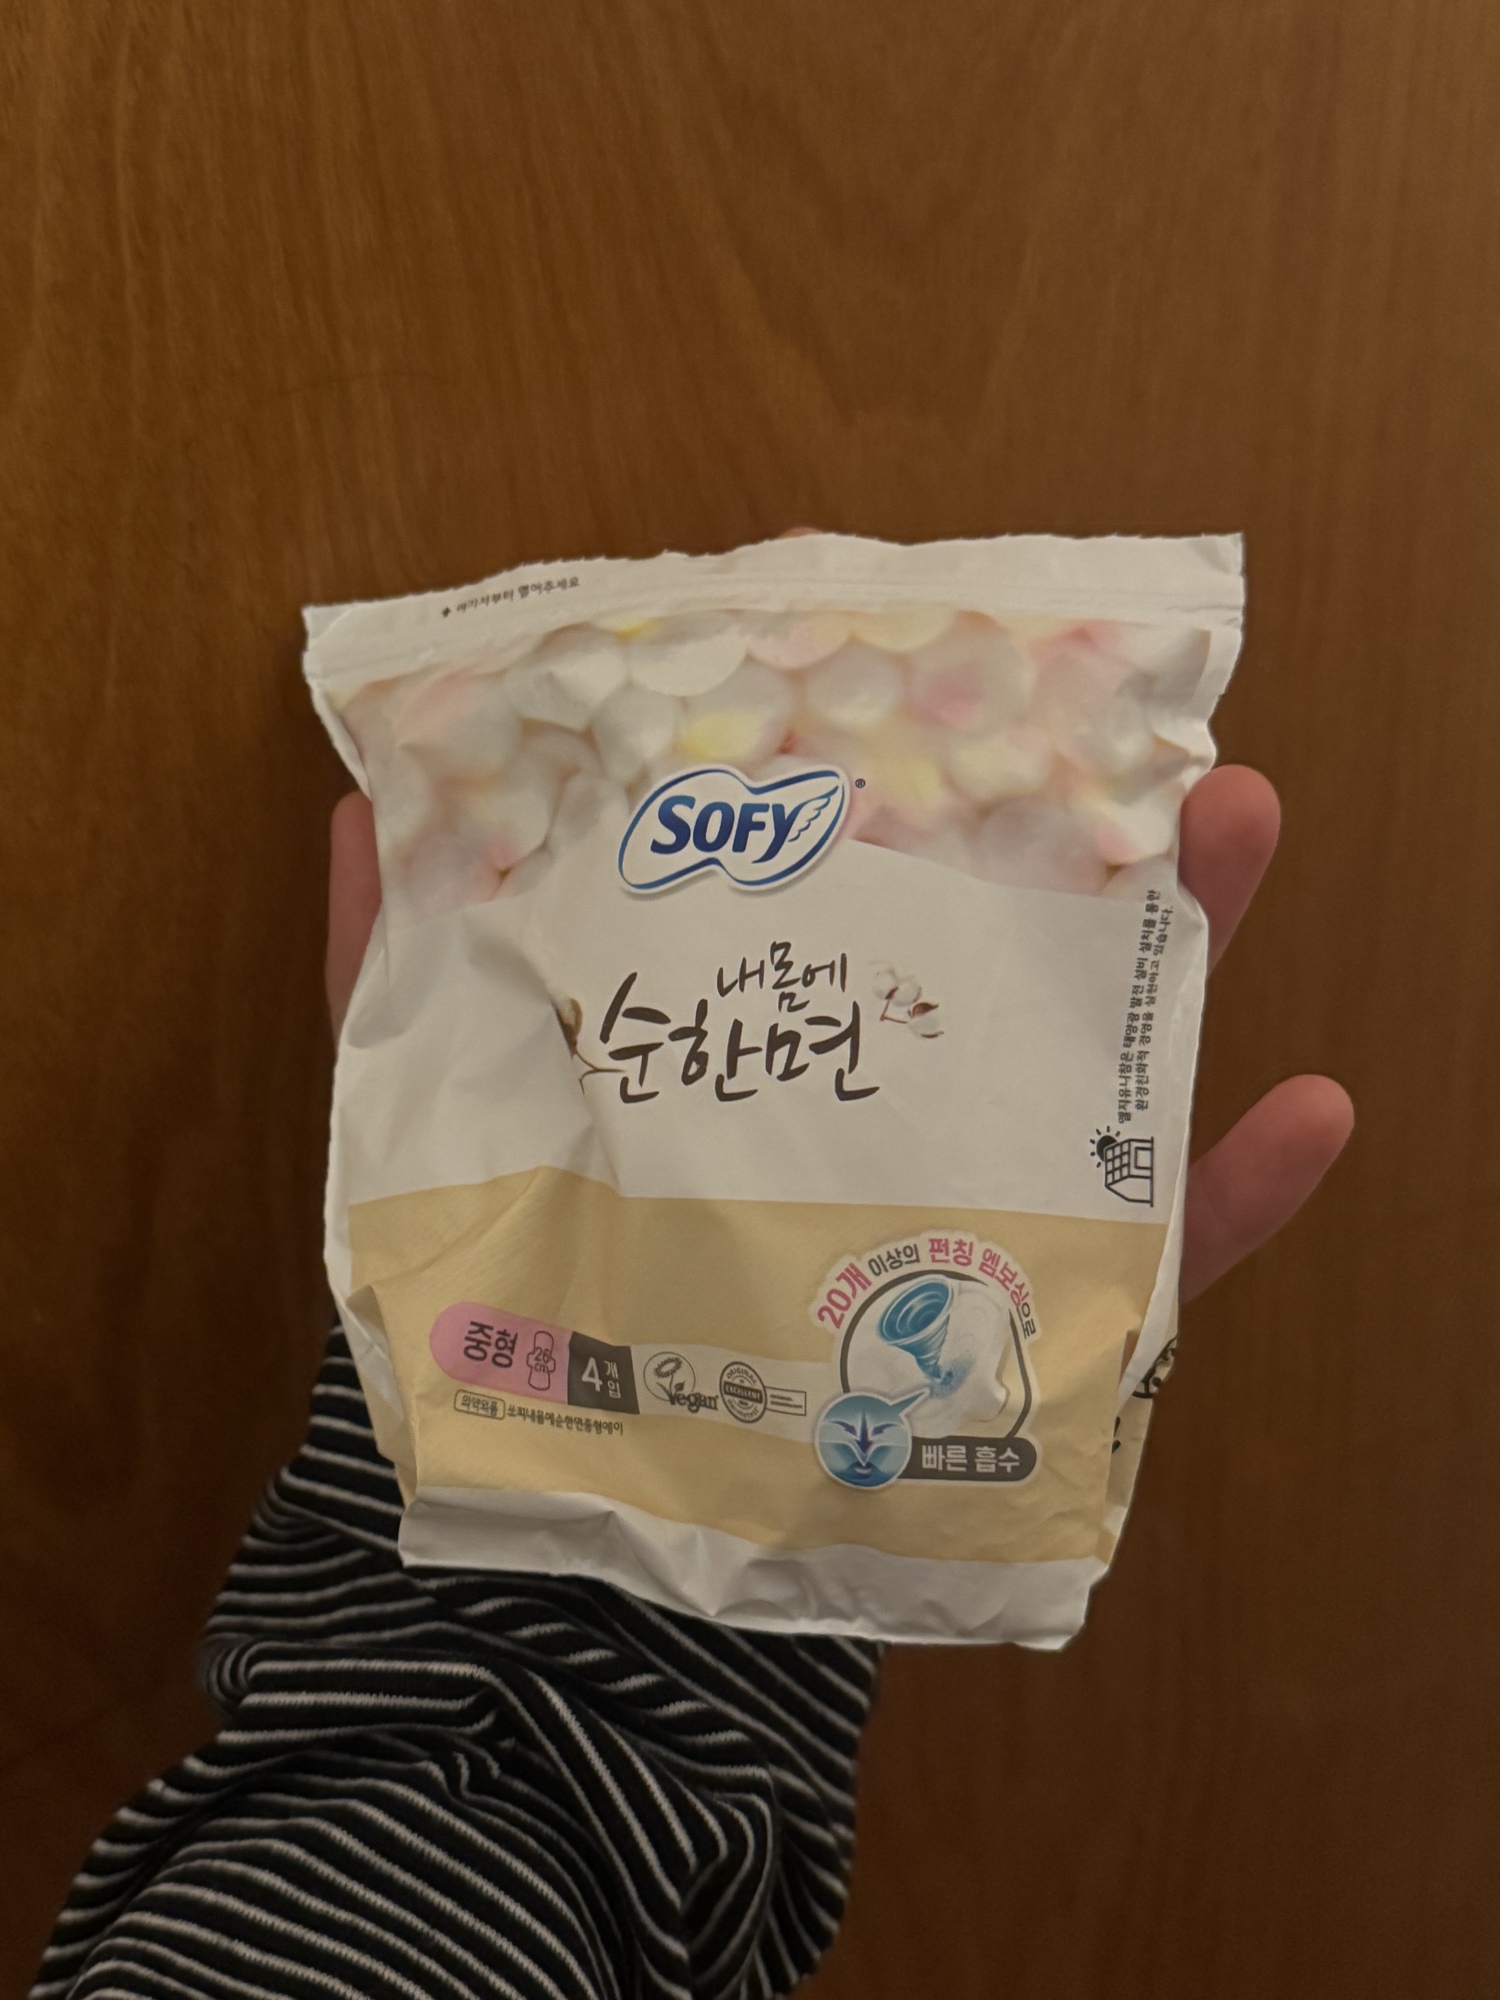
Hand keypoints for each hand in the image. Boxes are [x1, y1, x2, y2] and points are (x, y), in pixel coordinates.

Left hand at [326, 762, 1351, 1307]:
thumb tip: (361, 814)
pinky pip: (1151, 1279)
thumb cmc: (508, 1343)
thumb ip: (397, 991)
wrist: (571, 1585)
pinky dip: (1230, 1199)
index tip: (917, 673)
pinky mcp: (1023, 1351)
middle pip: (980, 958)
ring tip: (1236, 825)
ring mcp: (956, 1221)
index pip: (826, 896)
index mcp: (751, 1056)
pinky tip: (1308, 1114)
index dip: (879, 787)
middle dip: (1053, 839)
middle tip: (1120, 730)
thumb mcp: (430, 1146)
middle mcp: (867, 1113)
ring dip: (1178, 953)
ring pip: (1089, 1077)